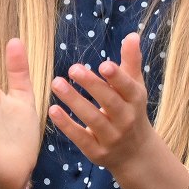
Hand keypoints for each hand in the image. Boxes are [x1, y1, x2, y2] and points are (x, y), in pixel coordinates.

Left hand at [49, 32, 152, 171]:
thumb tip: (132, 35)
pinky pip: (81, 138)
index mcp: (136, 101)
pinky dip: (67, 125)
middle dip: (92, 86)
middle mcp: (126, 119)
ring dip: (74, 101)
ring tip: (56, 83)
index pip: (128, 87)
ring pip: (93, 119)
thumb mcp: (134, 88)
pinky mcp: (98, 152)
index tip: (103, 65)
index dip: (117, 77)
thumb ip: (131, 62)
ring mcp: (112, 137)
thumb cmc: (131, 111)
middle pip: (109, 102)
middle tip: (73, 68)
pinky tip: (53, 110)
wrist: (136, 153)